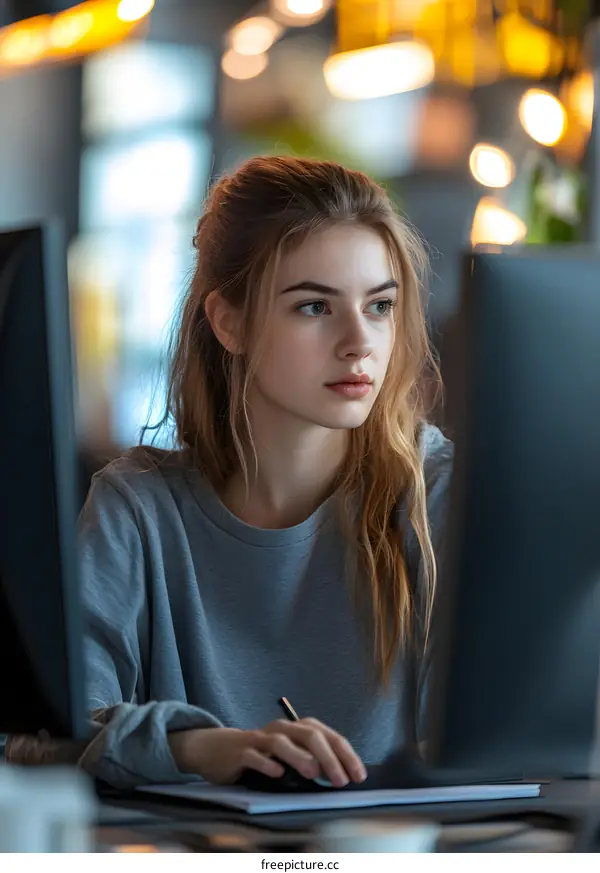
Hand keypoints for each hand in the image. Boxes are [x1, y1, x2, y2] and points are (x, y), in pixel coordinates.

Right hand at [168, 718, 366, 786]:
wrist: (220, 750)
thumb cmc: (263, 755)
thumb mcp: (290, 756)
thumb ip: (312, 762)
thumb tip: (342, 777)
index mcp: (298, 728)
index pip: (328, 736)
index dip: (345, 754)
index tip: (358, 775)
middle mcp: (282, 728)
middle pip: (309, 735)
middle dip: (328, 757)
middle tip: (340, 780)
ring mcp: (261, 738)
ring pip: (282, 742)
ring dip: (299, 756)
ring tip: (313, 772)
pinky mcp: (241, 750)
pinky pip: (254, 755)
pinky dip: (267, 763)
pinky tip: (277, 773)